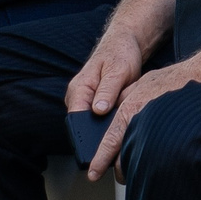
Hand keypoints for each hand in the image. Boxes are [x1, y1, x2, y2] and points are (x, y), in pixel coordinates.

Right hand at [65, 28, 150, 180]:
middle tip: (112, 155)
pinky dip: (110, 127)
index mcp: (79, 89)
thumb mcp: (117, 71)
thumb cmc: (120, 54)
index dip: (84, 137)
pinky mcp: (97, 105)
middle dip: (96, 140)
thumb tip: (98, 110)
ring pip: (92, 126)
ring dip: (104, 134)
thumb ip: (108, 90)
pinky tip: (123, 135)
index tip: (97, 152)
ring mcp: (87, 102)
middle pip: (82, 126)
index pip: (76, 119)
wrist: (125, 44)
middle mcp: (79, 97)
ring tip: (119, 149)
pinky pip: (100, 121)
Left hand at [88, 58, 200, 182]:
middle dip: (121, 170)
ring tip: (137, 168)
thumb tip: (108, 112)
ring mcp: (160, 131)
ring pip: (142, 159)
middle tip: (119, 174)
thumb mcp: (141, 83)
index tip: (94, 172)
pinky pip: (159, 153)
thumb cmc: (173, 79)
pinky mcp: (175, 137)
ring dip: (138, 165)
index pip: (111, 141)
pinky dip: (154, 158)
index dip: (101, 160)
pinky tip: (155, 158)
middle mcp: (143, 122)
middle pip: (125, 158)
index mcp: (131, 109)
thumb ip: (123, 97)